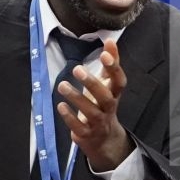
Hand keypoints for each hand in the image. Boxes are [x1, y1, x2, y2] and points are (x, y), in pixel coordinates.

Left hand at [59, 39, 133, 171]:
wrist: (104, 139)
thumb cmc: (103, 104)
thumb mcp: (107, 84)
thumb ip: (110, 63)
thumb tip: (111, 40)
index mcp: (114, 94)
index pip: (119, 81)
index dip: (114, 68)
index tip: (105, 54)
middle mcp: (108, 108)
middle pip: (105, 97)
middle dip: (92, 83)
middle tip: (77, 69)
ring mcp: (98, 122)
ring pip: (90, 112)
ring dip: (76, 98)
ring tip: (62, 85)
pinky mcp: (86, 134)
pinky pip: (79, 127)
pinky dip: (70, 117)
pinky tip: (60, 105)